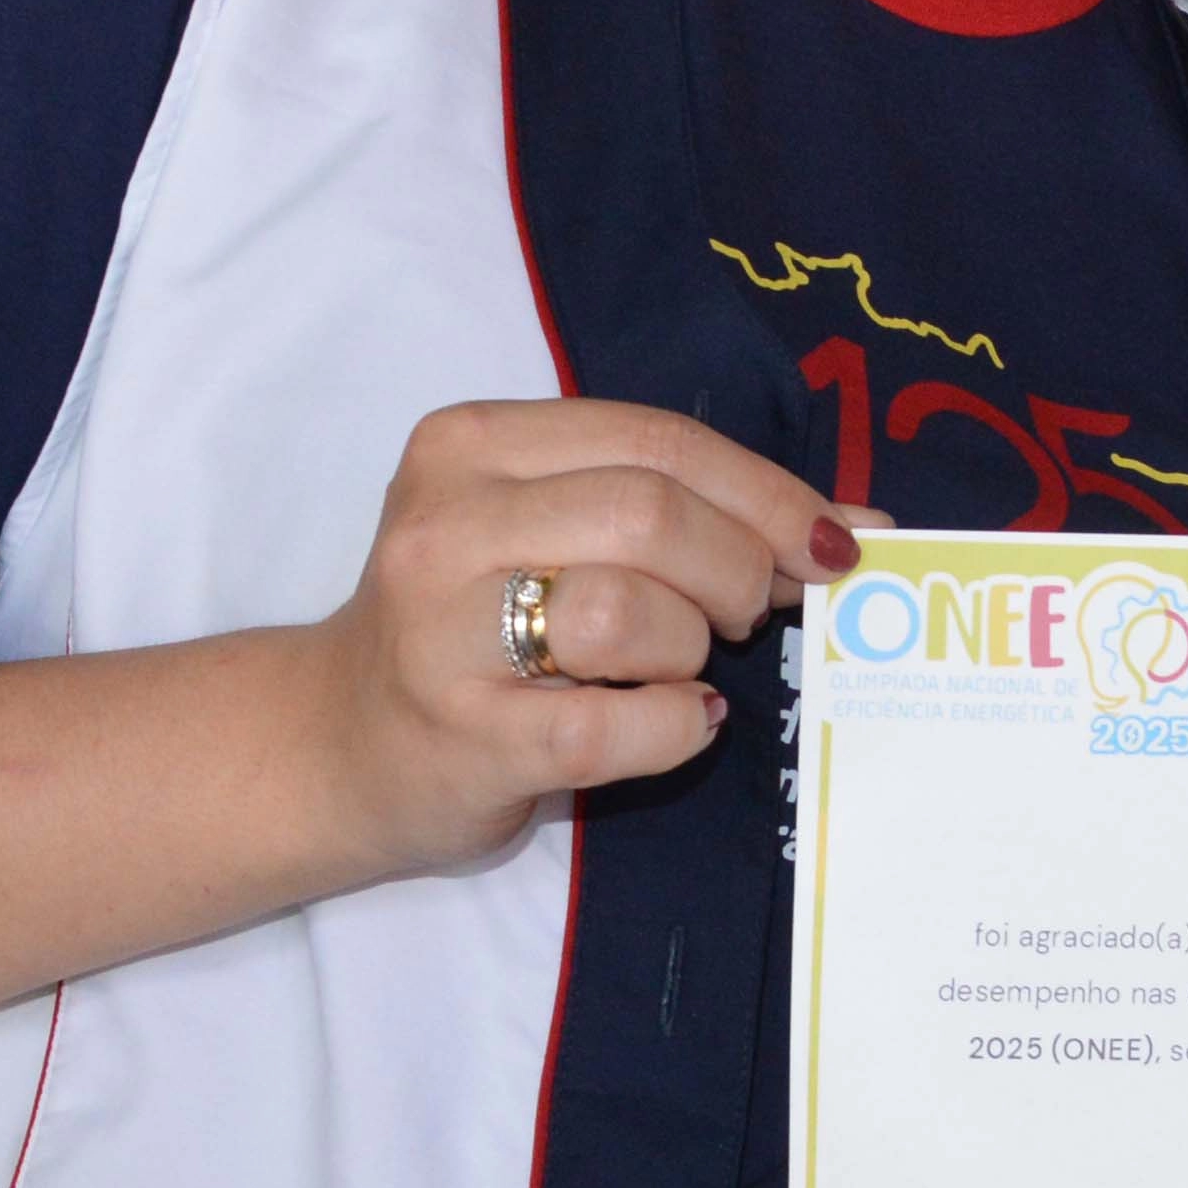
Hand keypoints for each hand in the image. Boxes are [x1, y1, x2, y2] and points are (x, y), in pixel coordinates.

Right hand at [298, 400, 848, 875]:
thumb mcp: (548, 530)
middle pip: (650, 515)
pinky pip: (616, 726)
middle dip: (737, 568)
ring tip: (676, 665)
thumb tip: (852, 524)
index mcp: (471, 445)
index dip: (768, 493)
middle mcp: (445, 525)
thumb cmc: (471, 627)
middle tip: (743, 613)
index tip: (834, 543)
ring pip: (630, 611)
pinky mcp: (464, 736)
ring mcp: (444, 634)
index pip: (658, 441)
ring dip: (692, 647)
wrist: (335, 745)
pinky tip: (676, 722)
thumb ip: (678, 507)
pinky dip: (676, 725)